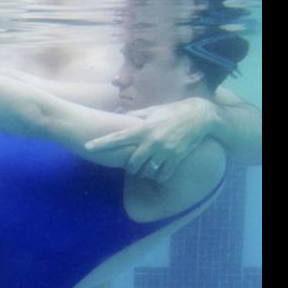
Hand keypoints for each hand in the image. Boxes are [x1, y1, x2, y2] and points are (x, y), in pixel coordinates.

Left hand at [85, 97, 219, 182]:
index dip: (101, 143)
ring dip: (143, 173)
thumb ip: (135, 115)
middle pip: (132, 163)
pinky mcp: (176, 158)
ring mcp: (165, 151)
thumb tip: (119, 115)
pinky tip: (157, 174)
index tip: (87, 147)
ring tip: (145, 169)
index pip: (117, 137)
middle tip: (131, 166)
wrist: (200, 116)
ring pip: (146, 171)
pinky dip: (157, 176)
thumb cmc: (173, 111)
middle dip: (129, 167)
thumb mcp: (153, 110)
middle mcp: (152, 141)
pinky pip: (162, 175)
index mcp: (143, 128)